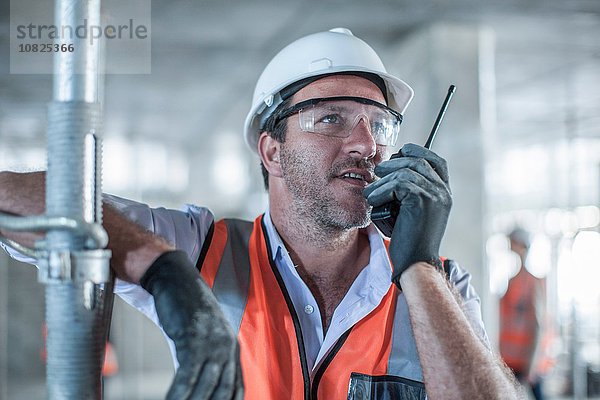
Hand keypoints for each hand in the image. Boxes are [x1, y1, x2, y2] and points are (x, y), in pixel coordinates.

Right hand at [141, 251, 242, 399]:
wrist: (175, 279)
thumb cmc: (187, 310)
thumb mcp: (204, 336)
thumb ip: (207, 360)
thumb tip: (200, 385)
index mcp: (232, 349)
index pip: (236, 389)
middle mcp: (227, 348)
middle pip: (223, 392)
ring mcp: (212, 343)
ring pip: (206, 387)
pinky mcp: (194, 338)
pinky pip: (187, 375)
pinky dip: (178, 394)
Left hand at [363, 143, 451, 286]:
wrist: (416, 262)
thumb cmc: (410, 239)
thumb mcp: (412, 210)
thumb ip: (410, 191)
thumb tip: (392, 169)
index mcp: (443, 193)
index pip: (436, 160)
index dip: (418, 152)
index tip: (401, 153)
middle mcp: (443, 192)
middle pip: (417, 161)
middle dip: (394, 163)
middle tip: (378, 173)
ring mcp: (435, 195)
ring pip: (404, 171)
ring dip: (383, 180)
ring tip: (371, 193)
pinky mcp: (422, 201)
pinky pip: (398, 183)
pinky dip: (381, 191)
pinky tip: (374, 201)